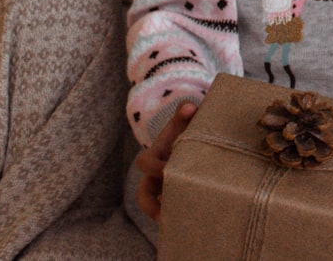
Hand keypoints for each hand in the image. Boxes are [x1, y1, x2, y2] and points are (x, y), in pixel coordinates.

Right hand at [134, 102, 195, 221]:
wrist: (189, 139)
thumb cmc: (184, 129)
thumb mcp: (183, 121)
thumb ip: (184, 114)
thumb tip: (189, 107)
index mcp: (153, 156)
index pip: (144, 163)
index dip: (154, 167)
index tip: (167, 170)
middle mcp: (153, 175)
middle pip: (142, 193)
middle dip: (150, 204)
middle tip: (163, 213)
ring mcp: (161, 187)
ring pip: (153, 206)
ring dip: (160, 215)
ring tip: (172, 224)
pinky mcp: (172, 195)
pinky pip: (168, 209)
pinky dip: (175, 215)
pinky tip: (188, 221)